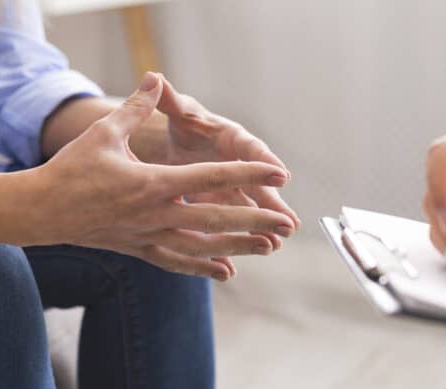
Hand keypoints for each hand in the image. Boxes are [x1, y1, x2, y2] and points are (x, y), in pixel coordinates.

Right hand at [28, 73, 295, 279]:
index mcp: (154, 184)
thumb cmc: (73, 169)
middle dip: (256, 220)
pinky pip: (178, 262)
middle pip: (217, 218)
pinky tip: (227, 272)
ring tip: (269, 247)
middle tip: (287, 224)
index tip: (279, 173)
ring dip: (238, 247)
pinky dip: (204, 268)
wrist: (41, 211)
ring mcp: (150, 237)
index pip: (212, 177)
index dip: (248, 174)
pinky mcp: (141, 250)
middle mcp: (158, 214)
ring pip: (204, 246)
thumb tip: (155, 78)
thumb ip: (136, 108)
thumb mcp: (105, 134)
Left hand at [131, 76, 299, 250]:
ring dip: (263, 224)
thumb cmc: (184, 123)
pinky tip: (250, 253)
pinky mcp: (225, 201)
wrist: (179, 141)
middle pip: (258, 184)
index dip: (266, 162)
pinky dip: (241, 235)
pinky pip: (236, 220)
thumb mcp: (177, 111)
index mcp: (231, 136)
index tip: (282, 175)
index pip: (251, 148)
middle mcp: (239, 162)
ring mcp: (234, 184)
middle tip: (289, 222)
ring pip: (251, 206)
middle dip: (273, 204)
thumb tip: (156, 79)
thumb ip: (169, 100)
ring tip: (276, 243)